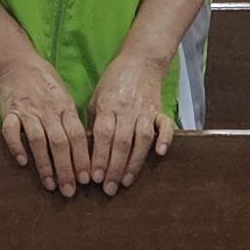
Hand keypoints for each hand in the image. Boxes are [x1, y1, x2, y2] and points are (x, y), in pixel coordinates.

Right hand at [0, 56, 92, 196]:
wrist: (17, 63)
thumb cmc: (46, 82)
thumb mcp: (66, 97)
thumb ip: (73, 120)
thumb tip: (86, 147)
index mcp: (65, 107)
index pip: (77, 136)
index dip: (82, 158)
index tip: (86, 179)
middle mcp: (48, 110)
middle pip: (60, 143)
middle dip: (66, 169)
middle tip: (70, 191)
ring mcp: (28, 111)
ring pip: (38, 141)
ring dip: (45, 165)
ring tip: (50, 184)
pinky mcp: (9, 112)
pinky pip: (11, 131)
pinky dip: (16, 146)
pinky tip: (22, 161)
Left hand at [82, 55, 177, 194]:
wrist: (140, 61)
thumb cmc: (113, 82)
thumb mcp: (96, 98)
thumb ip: (93, 122)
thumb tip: (84, 151)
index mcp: (107, 106)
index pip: (103, 135)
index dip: (99, 157)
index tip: (94, 177)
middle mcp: (126, 109)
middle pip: (121, 142)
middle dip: (114, 167)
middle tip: (109, 188)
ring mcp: (145, 110)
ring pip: (141, 138)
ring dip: (134, 162)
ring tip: (126, 181)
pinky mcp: (160, 110)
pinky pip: (164, 125)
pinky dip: (164, 138)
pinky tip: (160, 153)